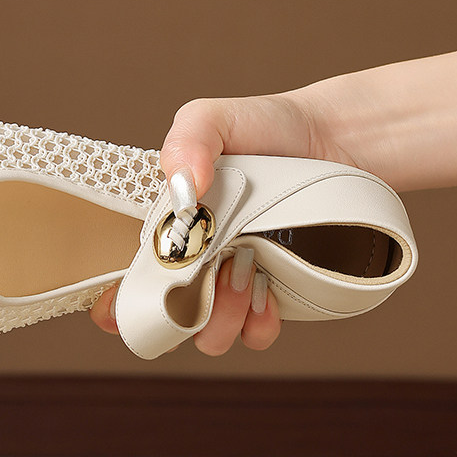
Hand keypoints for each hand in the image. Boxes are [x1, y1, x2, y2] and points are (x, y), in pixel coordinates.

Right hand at [91, 89, 362, 354]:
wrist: (339, 144)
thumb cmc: (269, 130)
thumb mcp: (215, 119)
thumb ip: (188, 140)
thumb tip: (184, 186)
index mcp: (168, 233)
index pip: (128, 284)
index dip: (117, 306)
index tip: (120, 308)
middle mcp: (195, 269)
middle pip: (164, 323)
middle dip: (175, 315)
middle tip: (207, 272)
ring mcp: (232, 290)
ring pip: (208, 336)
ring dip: (218, 318)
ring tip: (243, 272)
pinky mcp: (272, 302)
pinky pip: (255, 336)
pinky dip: (257, 324)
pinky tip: (268, 291)